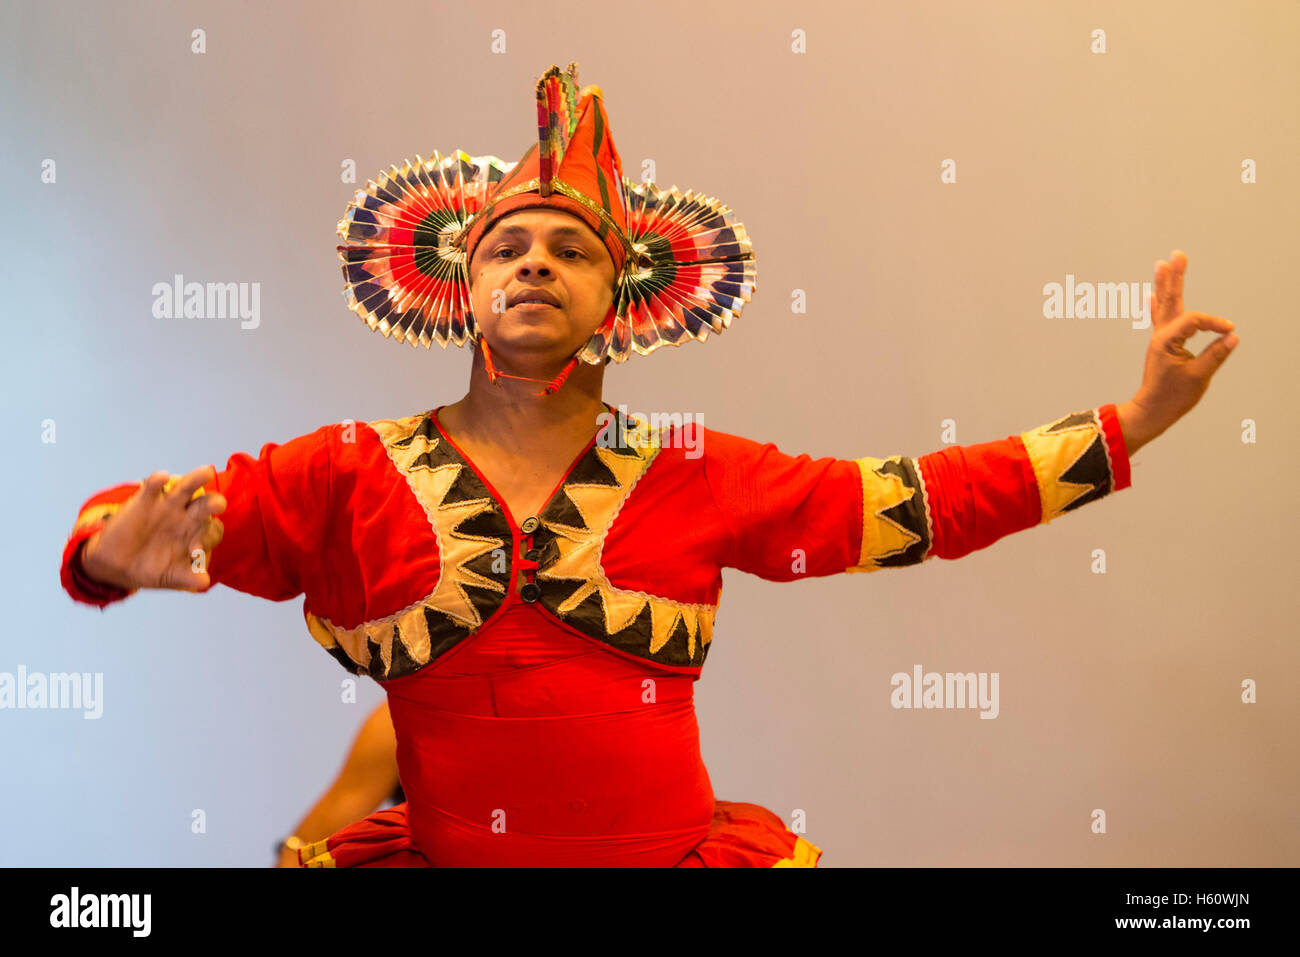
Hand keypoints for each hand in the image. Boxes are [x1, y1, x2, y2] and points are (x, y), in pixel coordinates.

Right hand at [80, 466, 226, 591]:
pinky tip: (162, 478)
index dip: (211, 536)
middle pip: (206, 505)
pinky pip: (153, 487)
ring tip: (206, 472)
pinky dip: (158, 481)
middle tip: (219, 503)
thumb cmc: (151, 569)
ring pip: (186, 488)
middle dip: (214, 503)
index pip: (213, 530)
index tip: (197, 550)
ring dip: (196, 479)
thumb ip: (187, 578)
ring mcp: (167, 507)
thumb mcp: (169, 577)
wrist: (117, 565)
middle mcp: (187, 517)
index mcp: (197, 535)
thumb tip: (203, 583)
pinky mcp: (145, 501)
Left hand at [1118, 250, 1237, 454]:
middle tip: (1177, 254)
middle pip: (1170, 300)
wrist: (1152, 410)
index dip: (1214, 323)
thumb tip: (1231, 336)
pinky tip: (1152, 293)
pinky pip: (1159, 319)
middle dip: (1175, 276)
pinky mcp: (1162, 345)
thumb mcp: (1199, 377)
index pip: (1195, 321)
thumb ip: (1215, 354)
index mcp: (1167, 341)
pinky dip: (1157, 305)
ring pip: (1164, 305)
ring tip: (1163, 263)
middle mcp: (1161, 335)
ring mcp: (1160, 339)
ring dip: (1165, 283)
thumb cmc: (1173, 396)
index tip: (1229, 331)